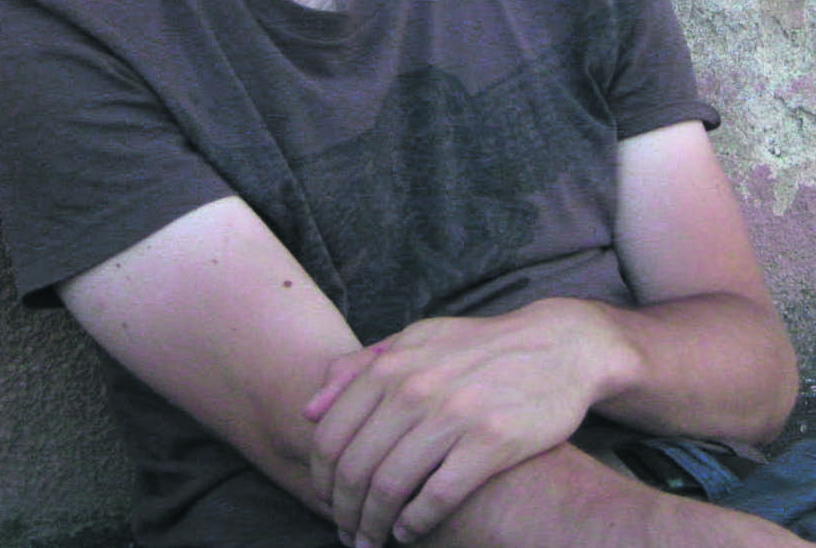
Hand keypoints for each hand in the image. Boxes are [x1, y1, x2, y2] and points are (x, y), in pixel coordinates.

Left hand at [304, 299, 624, 547]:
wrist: (556, 346)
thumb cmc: (479, 347)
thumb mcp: (417, 339)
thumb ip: (360, 368)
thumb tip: (311, 409)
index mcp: (392, 365)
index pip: (332, 435)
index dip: (322, 479)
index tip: (326, 501)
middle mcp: (416, 389)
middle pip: (356, 468)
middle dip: (343, 511)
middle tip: (347, 532)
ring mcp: (453, 415)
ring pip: (390, 487)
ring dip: (374, 525)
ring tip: (373, 540)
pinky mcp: (491, 443)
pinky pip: (437, 497)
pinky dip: (415, 523)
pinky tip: (410, 531)